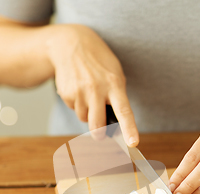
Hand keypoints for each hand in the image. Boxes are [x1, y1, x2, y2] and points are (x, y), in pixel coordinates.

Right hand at [46, 24, 138, 145]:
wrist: (70, 44)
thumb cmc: (98, 62)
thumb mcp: (115, 74)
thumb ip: (118, 96)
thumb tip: (116, 123)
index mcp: (114, 84)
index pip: (124, 111)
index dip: (129, 129)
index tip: (133, 143)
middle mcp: (97, 89)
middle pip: (98, 126)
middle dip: (99, 134)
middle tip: (101, 135)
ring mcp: (80, 92)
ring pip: (84, 119)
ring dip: (88, 113)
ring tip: (89, 94)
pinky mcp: (67, 94)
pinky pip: (74, 110)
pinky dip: (77, 104)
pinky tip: (78, 89)